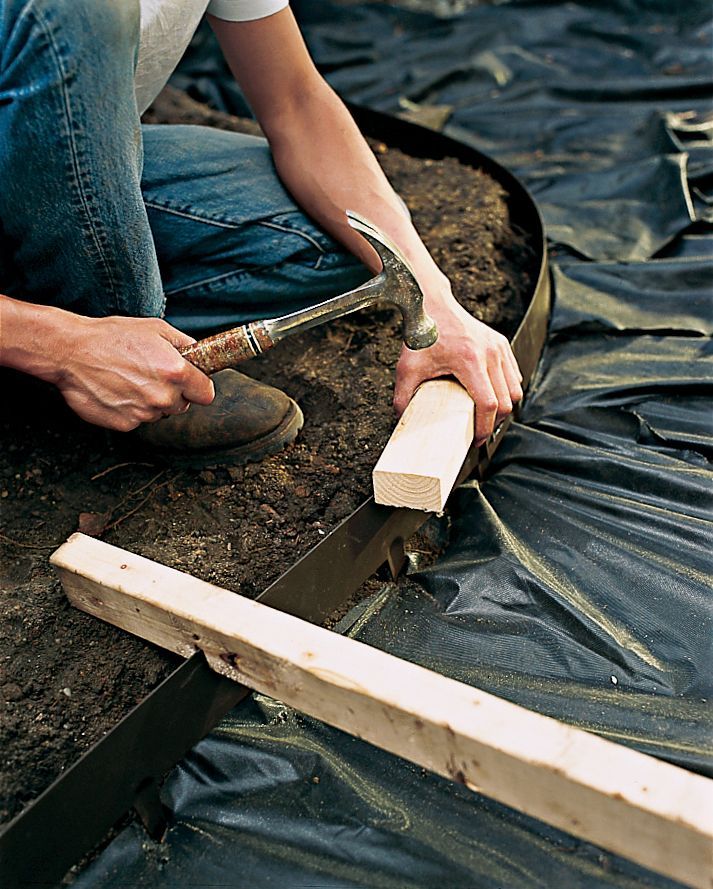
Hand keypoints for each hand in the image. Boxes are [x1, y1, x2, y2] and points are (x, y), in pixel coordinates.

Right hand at [54, 315, 214, 431]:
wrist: (71, 352)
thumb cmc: (111, 337)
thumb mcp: (155, 329)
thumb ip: (184, 344)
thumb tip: (198, 354)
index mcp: (176, 372)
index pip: (206, 394)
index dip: (198, 387)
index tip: (191, 383)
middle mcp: (163, 396)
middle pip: (182, 404)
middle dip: (173, 392)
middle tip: (151, 375)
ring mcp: (144, 413)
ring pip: (159, 413)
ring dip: (150, 401)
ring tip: (129, 380)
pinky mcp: (125, 424)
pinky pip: (138, 420)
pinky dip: (131, 409)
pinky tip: (118, 391)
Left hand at [394, 284, 522, 442]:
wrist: (431, 306)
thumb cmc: (421, 336)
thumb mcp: (406, 369)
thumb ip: (402, 397)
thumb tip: (402, 421)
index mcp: (469, 361)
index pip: (489, 404)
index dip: (485, 428)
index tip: (477, 439)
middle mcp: (490, 353)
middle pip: (506, 401)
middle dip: (495, 422)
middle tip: (479, 432)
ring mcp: (498, 347)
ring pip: (515, 389)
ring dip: (504, 407)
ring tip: (486, 416)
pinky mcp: (501, 344)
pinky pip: (513, 375)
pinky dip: (506, 390)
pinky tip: (491, 396)